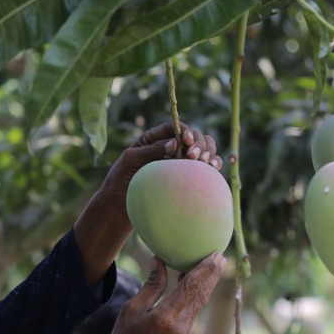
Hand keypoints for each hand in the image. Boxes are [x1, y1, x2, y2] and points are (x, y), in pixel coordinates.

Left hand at [73, 121, 223, 280]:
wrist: (120, 206)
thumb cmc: (120, 180)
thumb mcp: (130, 161)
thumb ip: (151, 150)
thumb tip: (174, 143)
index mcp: (154, 139)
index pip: (174, 127)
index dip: (185, 130)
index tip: (186, 141)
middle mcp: (170, 148)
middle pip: (193, 136)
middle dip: (199, 142)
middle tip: (194, 156)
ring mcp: (181, 163)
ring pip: (204, 149)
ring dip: (209, 152)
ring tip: (204, 162)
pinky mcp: (188, 177)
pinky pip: (206, 168)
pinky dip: (214, 164)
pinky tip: (213, 168)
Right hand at [89, 254, 224, 333]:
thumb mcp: (131, 310)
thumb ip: (151, 286)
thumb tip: (160, 260)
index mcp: (165, 317)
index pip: (190, 287)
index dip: (204, 269)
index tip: (214, 254)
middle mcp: (179, 326)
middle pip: (201, 294)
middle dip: (212, 274)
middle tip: (221, 256)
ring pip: (199, 303)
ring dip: (207, 284)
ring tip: (214, 266)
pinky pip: (193, 311)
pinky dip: (196, 295)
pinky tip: (196, 285)